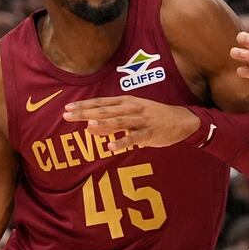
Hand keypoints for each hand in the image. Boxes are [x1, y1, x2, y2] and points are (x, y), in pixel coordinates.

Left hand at [62, 97, 198, 154]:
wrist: (181, 120)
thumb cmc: (152, 117)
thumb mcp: (131, 114)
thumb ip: (111, 121)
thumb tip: (89, 126)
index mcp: (126, 101)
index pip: (101, 102)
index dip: (84, 105)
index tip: (68, 107)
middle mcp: (132, 108)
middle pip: (105, 110)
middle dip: (86, 112)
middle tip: (68, 115)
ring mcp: (140, 120)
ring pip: (119, 122)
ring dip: (103, 124)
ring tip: (88, 126)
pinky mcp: (149, 133)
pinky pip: (133, 139)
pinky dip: (121, 143)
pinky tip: (110, 147)